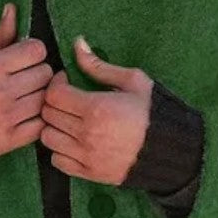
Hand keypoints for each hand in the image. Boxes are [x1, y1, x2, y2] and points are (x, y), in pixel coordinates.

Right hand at [0, 3, 53, 163]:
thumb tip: (13, 9)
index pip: (37, 50)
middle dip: (38, 74)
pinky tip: (26, 117)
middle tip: (25, 80)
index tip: (25, 59)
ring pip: (46, 99)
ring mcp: (7, 117)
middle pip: (45, 73)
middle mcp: (1, 91)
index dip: (33, 53)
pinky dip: (38, 121)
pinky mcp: (10, 139)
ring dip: (39, 97)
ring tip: (26, 98)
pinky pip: (41, 125)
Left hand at [39, 36, 153, 184]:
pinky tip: (73, 141)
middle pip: (48, 115)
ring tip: (69, 121)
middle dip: (54, 103)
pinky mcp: (88, 173)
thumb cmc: (153, 112)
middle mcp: (86, 134)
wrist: (170, 150)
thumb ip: (99, 65)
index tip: (67, 82)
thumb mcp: (133, 81)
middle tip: (68, 100)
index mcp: (96, 108)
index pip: (54, 94)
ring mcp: (86, 156)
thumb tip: (77, 44)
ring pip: (47, 138)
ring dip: (54, 127)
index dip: (56, 84)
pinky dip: (59, 150)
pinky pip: (57, 161)